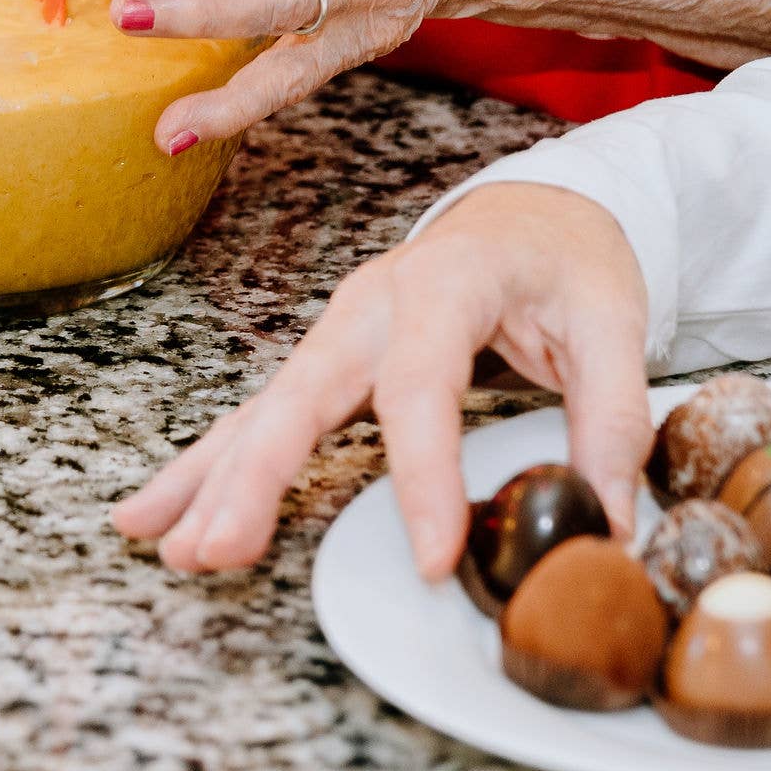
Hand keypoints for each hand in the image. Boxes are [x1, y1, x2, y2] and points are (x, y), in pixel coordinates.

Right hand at [111, 184, 647, 576]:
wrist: (536, 212)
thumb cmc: (569, 261)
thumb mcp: (614, 323)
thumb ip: (611, 421)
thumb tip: (608, 524)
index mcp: (446, 282)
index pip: (423, 387)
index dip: (423, 475)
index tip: (434, 559)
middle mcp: (372, 303)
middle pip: (304, 391)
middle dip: (257, 474)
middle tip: (221, 548)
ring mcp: (337, 331)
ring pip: (263, 408)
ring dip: (212, 478)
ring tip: (167, 545)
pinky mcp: (326, 362)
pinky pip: (258, 417)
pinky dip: (207, 467)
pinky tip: (156, 517)